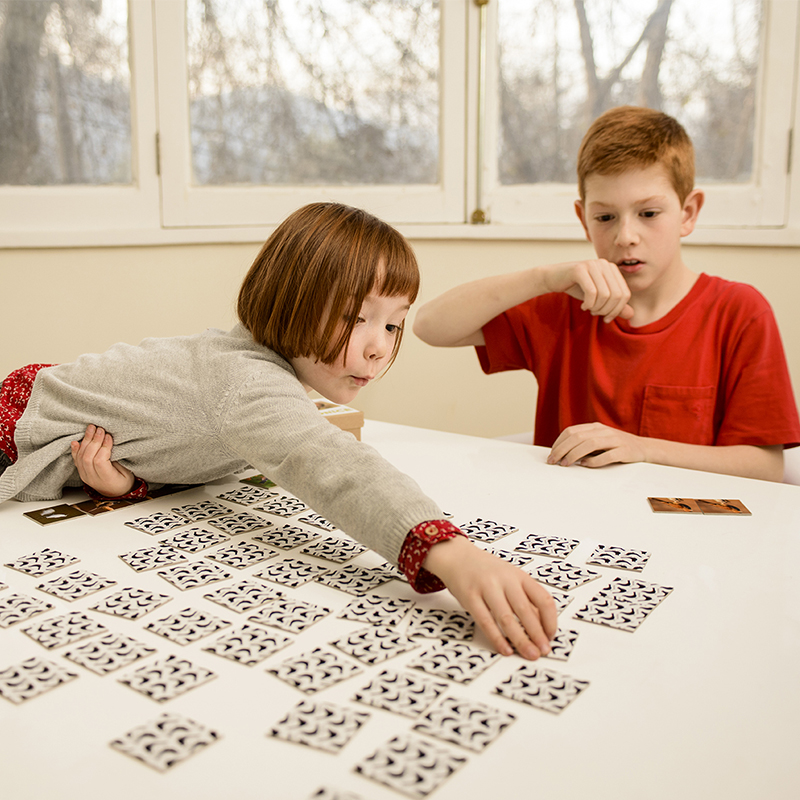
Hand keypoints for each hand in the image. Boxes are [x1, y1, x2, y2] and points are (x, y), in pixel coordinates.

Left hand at [70, 424, 134, 496]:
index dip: (103, 447)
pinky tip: (76, 441)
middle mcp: (93, 479)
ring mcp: (85, 476)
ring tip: (91, 429)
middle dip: (94, 441)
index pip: (99, 461)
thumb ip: (117, 461)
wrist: (116, 493)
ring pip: (81, 457)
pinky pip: (76, 460)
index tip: (109, 436)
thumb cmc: (124, 482)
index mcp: (106, 480)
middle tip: (100, 429)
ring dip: (86, 441)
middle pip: (88, 458)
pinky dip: (75, 450)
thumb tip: (110, 444)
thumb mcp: (127, 473)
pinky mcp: (81, 472)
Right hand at [422, 536, 556, 659]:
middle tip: (543, 651)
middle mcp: (505, 580)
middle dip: (537, 635)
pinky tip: (505, 649)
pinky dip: (497, 638)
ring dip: (520, 640)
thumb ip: (524, 599)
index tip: (551, 636)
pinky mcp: (470, 597)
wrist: (458, 556)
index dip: (550, 620)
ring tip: (529, 653)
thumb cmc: (486, 570)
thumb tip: (541, 626)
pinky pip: (485, 621)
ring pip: (507, 618)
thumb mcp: (510, 578)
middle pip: (525, 611)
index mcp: (519, 575)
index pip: (542, 599)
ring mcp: (487, 587)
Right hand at [541, 260, 632, 321]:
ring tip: (589, 309)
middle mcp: (605, 264)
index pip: (625, 294)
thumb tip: (631, 315)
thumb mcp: (598, 298)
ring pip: (605, 295)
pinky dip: (589, 304)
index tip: (606, 318)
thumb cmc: (576, 287)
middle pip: (617, 295)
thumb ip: (614, 305)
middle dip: (607, 310)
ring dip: (597, 308)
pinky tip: (583, 306)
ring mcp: (592, 265)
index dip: (618, 310)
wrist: (552, 278)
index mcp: (612, 269)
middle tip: (596, 314)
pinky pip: (592, 292)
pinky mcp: (580, 269)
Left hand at [547, 422, 646, 467]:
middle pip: (577, 436)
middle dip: (562, 449)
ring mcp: (615, 439)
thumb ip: (583, 444)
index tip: (551, 455)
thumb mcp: (598, 440)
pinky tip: (585, 465)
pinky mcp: (624, 451)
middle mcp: (603, 431)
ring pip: (590, 444)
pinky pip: (607, 455)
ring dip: (574, 454)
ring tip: (565, 464)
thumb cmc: (616, 446)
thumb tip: (561, 454)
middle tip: (553, 461)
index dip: (559, 443)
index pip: (571, 431)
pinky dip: (594, 461)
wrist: (643, 448)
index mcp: (595, 427)